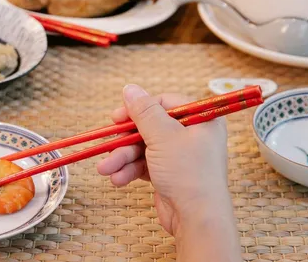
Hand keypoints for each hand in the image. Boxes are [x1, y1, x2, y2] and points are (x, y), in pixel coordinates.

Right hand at [96, 85, 230, 234]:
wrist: (197, 219)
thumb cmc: (187, 173)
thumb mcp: (163, 136)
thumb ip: (144, 111)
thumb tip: (129, 88)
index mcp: (201, 119)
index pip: (165, 103)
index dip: (139, 109)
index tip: (117, 117)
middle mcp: (192, 135)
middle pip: (150, 127)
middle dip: (125, 140)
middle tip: (108, 144)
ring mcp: (180, 156)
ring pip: (143, 148)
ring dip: (123, 158)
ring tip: (106, 169)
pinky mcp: (169, 174)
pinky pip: (144, 165)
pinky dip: (130, 170)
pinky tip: (117, 179)